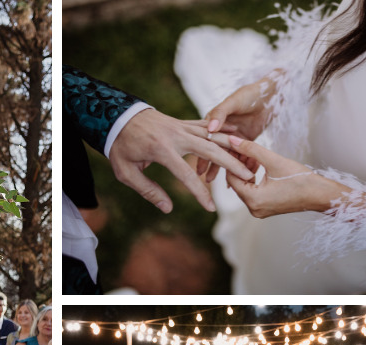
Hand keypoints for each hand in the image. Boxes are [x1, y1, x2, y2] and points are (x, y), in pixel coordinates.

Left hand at [109, 108, 253, 212]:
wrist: (116, 114)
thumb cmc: (119, 146)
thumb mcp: (126, 172)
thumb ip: (147, 190)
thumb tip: (168, 208)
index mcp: (161, 150)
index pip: (186, 176)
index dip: (200, 193)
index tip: (211, 208)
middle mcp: (176, 136)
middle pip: (210, 151)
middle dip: (230, 165)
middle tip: (247, 178)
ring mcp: (181, 126)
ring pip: (213, 136)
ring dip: (232, 148)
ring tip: (249, 159)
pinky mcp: (182, 122)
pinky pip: (207, 126)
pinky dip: (223, 131)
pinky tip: (238, 136)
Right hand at [198, 75, 278, 181]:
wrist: (271, 94)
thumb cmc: (251, 94)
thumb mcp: (234, 101)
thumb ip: (221, 113)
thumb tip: (209, 129)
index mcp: (215, 120)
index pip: (206, 140)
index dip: (202, 154)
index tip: (198, 168)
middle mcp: (222, 130)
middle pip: (214, 150)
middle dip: (210, 165)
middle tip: (205, 180)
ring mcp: (233, 137)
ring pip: (226, 155)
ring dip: (222, 169)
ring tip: (216, 182)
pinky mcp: (245, 141)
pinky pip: (240, 156)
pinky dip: (236, 166)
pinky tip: (234, 177)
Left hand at [224, 136, 352, 217]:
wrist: (320, 194)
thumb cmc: (301, 179)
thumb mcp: (274, 161)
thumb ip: (251, 149)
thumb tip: (232, 140)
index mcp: (253, 200)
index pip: (231, 178)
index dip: (231, 161)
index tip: (234, 147)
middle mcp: (253, 209)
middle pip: (237, 183)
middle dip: (239, 165)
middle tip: (244, 148)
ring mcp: (259, 210)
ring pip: (244, 187)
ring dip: (247, 170)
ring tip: (254, 155)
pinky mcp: (265, 208)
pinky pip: (253, 192)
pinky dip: (254, 179)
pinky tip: (259, 165)